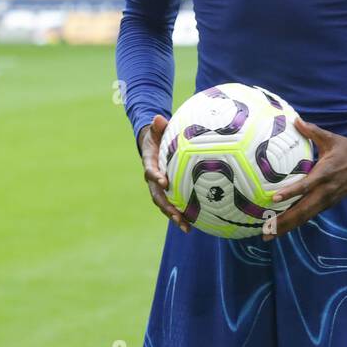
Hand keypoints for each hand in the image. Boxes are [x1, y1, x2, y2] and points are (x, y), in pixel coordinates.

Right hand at [139, 114, 188, 232]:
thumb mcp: (156, 130)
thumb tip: (158, 118)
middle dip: (166, 207)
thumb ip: (158, 126)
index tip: (163, 181)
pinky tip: (195, 224)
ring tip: (187, 228)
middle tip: (176, 216)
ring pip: (165, 205)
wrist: (152, 145)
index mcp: (150, 164)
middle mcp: (153, 179)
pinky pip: (175, 204)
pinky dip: (183, 214)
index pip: (150, 171)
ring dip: (175, 217)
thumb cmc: (157, 136)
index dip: (155, 177)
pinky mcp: (169, 192)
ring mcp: (160, 188)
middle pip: (157, 196)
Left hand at [264, 119, 346, 238]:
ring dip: (288, 226)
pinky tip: (283, 228)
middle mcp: (327, 190)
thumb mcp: (329, 138)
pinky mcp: (330, 203)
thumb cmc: (346, 148)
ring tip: (269, 235)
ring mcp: (329, 199)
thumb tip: (295, 120)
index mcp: (326, 172)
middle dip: (284, 221)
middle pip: (303, 210)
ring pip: (306, 216)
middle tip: (265, 231)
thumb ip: (311, 131)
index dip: (291, 192)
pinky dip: (297, 222)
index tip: (274, 197)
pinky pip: (311, 214)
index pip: (306, 185)